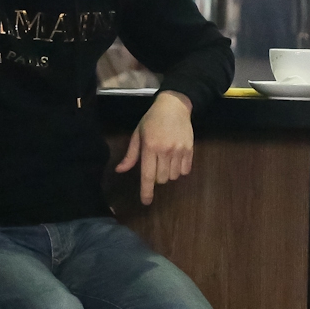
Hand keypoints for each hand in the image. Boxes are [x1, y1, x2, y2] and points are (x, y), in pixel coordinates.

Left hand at [115, 91, 193, 205]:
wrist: (174, 106)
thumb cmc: (151, 120)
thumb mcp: (137, 134)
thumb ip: (131, 155)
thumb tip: (120, 170)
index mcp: (149, 147)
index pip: (148, 175)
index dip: (146, 191)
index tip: (146, 202)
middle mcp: (165, 151)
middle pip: (161, 179)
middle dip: (157, 178)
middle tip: (155, 165)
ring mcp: (179, 150)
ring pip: (173, 176)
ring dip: (168, 174)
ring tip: (166, 160)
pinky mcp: (190, 150)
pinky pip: (185, 171)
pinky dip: (180, 170)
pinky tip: (176, 159)